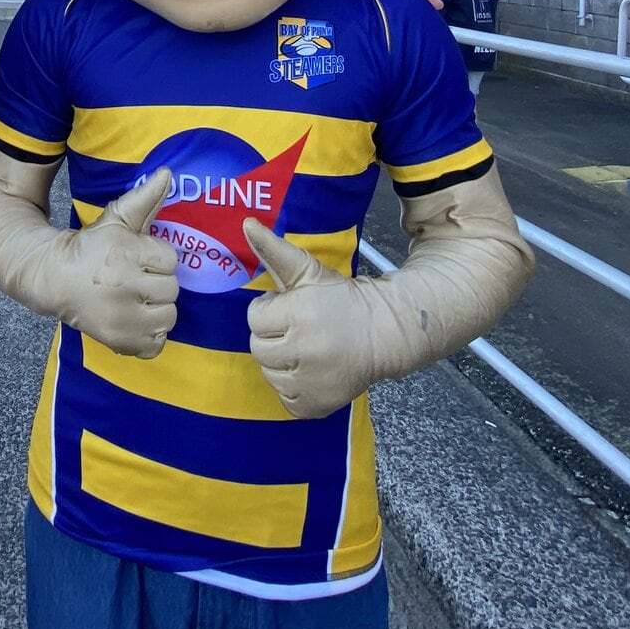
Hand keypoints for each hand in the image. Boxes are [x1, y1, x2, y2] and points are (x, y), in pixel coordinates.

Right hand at [58, 171, 179, 357]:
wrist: (53, 279)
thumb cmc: (90, 248)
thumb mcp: (116, 219)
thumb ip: (145, 198)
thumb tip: (169, 173)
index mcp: (126, 253)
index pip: (170, 259)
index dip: (154, 258)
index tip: (134, 259)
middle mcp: (125, 287)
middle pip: (172, 289)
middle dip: (155, 283)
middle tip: (132, 280)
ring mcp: (123, 319)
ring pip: (168, 316)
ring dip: (156, 309)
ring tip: (134, 300)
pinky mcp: (120, 342)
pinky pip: (156, 344)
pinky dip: (149, 336)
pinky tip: (134, 320)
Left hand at [245, 218, 387, 418]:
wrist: (383, 334)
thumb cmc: (340, 300)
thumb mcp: (307, 271)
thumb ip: (274, 249)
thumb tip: (246, 223)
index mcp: (300, 315)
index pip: (255, 318)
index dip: (271, 311)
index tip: (291, 309)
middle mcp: (305, 351)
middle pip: (258, 348)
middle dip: (274, 336)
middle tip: (299, 329)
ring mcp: (311, 383)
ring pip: (269, 374)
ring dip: (282, 363)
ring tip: (307, 349)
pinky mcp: (315, 406)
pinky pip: (284, 399)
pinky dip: (294, 387)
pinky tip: (312, 371)